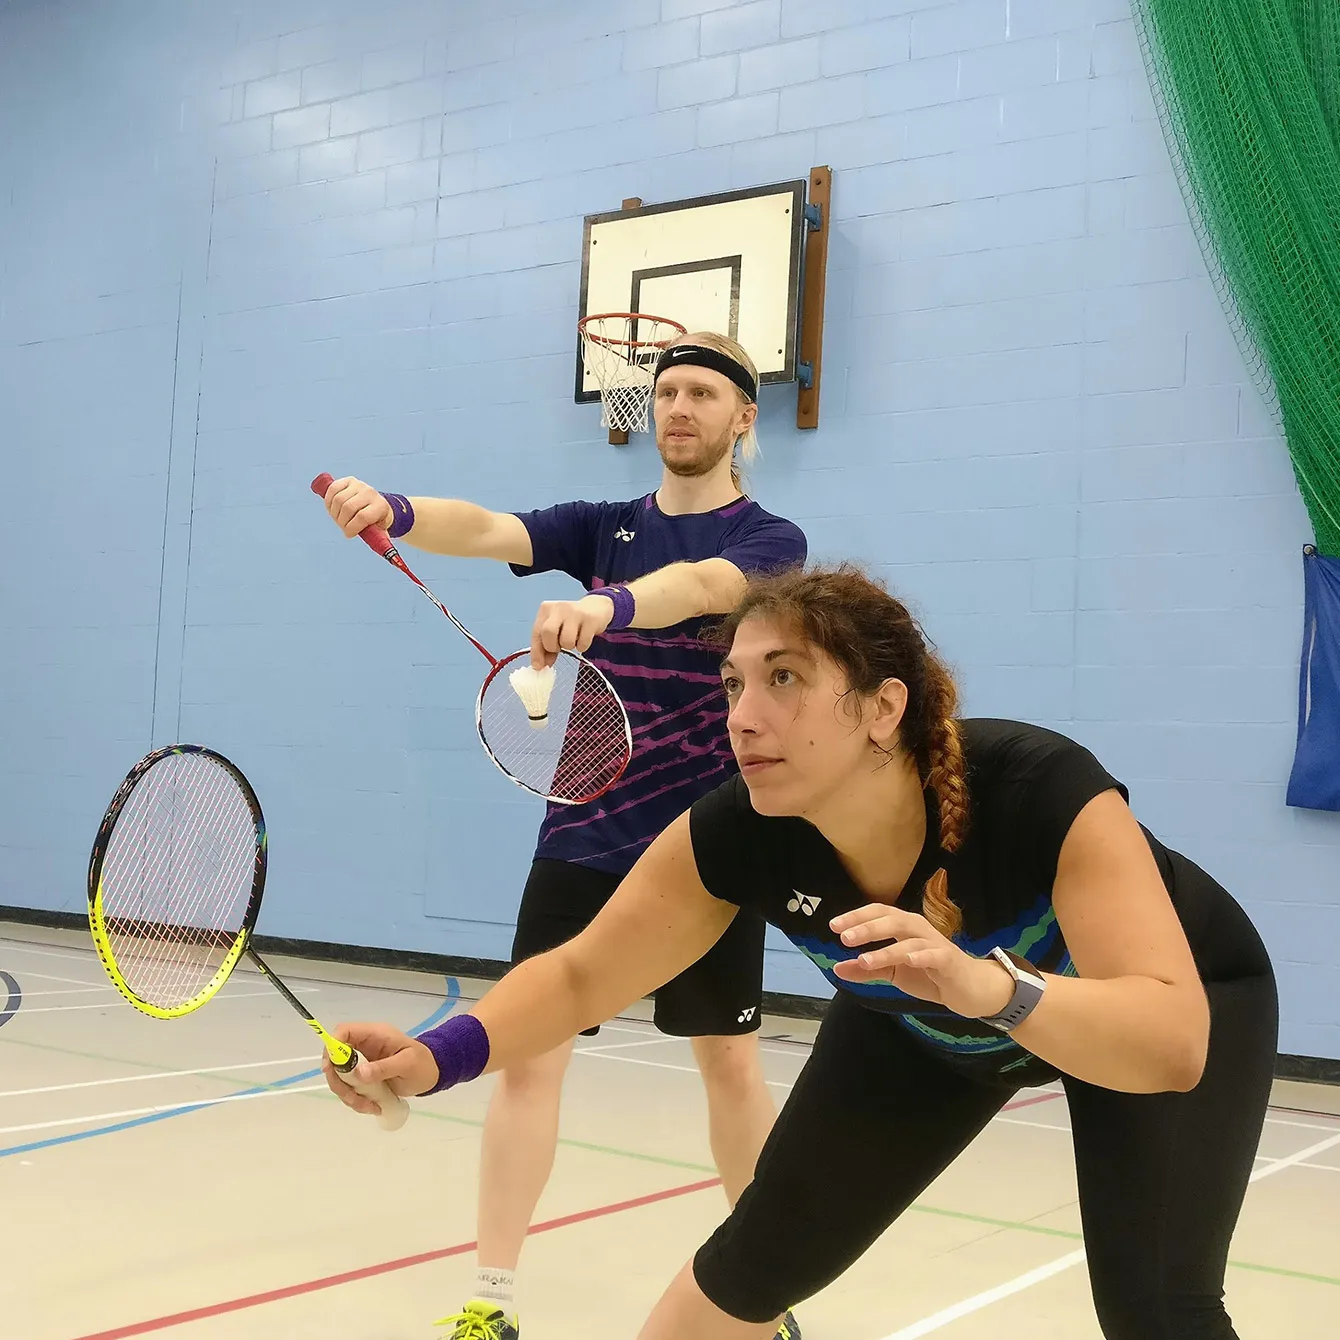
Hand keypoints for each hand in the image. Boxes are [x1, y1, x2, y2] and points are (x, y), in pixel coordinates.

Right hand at [321, 1022, 438, 1114]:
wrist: (430, 1074)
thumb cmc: (422, 1064)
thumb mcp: (407, 1064)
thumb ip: (383, 1067)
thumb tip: (359, 1073)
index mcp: (374, 1035)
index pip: (343, 1032)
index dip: (332, 1047)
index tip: (331, 1069)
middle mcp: (363, 1047)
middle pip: (335, 1059)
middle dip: (339, 1081)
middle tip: (352, 1097)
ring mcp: (362, 1063)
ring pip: (340, 1078)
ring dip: (349, 1095)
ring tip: (369, 1106)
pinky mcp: (363, 1078)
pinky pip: (350, 1089)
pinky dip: (357, 1101)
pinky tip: (373, 1107)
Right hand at [322, 475, 393, 537]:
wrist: (378, 504)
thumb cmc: (377, 521)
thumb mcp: (380, 531)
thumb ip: (377, 538)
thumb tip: (379, 547)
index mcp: (380, 506)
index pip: (362, 517)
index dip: (352, 528)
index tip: (348, 534)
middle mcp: (370, 493)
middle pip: (348, 508)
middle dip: (342, 522)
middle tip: (344, 527)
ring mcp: (359, 485)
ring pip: (338, 499)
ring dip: (334, 513)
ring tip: (339, 518)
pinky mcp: (349, 481)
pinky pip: (333, 489)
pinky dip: (329, 500)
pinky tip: (332, 508)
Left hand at [530, 594, 614, 668]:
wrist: (596, 608)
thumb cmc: (571, 622)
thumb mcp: (556, 629)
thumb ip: (546, 646)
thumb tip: (540, 666)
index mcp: (546, 610)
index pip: (536, 633)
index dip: (536, 652)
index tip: (538, 666)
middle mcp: (559, 608)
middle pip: (548, 632)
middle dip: (552, 646)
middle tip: (559, 647)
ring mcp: (575, 612)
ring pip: (566, 639)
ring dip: (569, 646)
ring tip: (573, 640)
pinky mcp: (590, 619)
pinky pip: (582, 643)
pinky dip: (582, 646)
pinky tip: (583, 638)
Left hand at [829, 905, 1013, 1018]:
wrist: (969, 989)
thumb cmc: (930, 974)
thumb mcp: (894, 973)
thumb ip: (867, 970)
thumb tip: (837, 968)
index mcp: (904, 927)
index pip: (878, 913)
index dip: (856, 916)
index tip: (833, 926)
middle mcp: (918, 929)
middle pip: (891, 920)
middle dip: (866, 927)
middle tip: (843, 937)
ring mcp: (934, 943)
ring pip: (909, 939)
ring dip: (885, 948)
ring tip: (865, 960)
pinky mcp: (949, 960)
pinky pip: (934, 955)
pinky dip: (920, 955)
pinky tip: (907, 960)